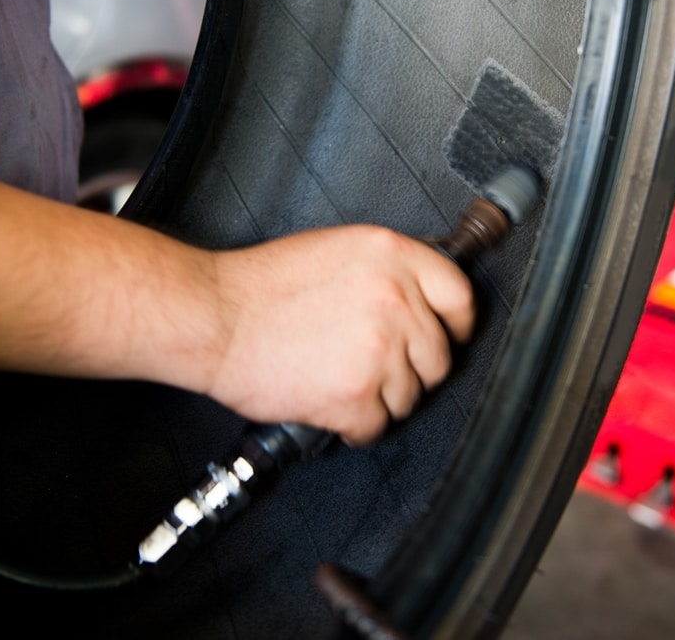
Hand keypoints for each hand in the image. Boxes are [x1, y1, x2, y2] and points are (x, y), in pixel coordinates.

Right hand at [206, 225, 474, 445]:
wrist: (215, 318)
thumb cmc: (261, 287)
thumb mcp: (336, 249)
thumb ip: (386, 270)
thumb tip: (420, 296)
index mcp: (391, 255)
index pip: (460, 296)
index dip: (456, 324)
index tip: (447, 337)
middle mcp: (394, 298)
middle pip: (439, 356)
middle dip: (411, 370)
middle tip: (375, 367)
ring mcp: (379, 348)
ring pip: (411, 396)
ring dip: (380, 399)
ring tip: (340, 380)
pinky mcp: (357, 393)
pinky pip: (377, 426)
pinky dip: (354, 426)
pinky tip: (328, 404)